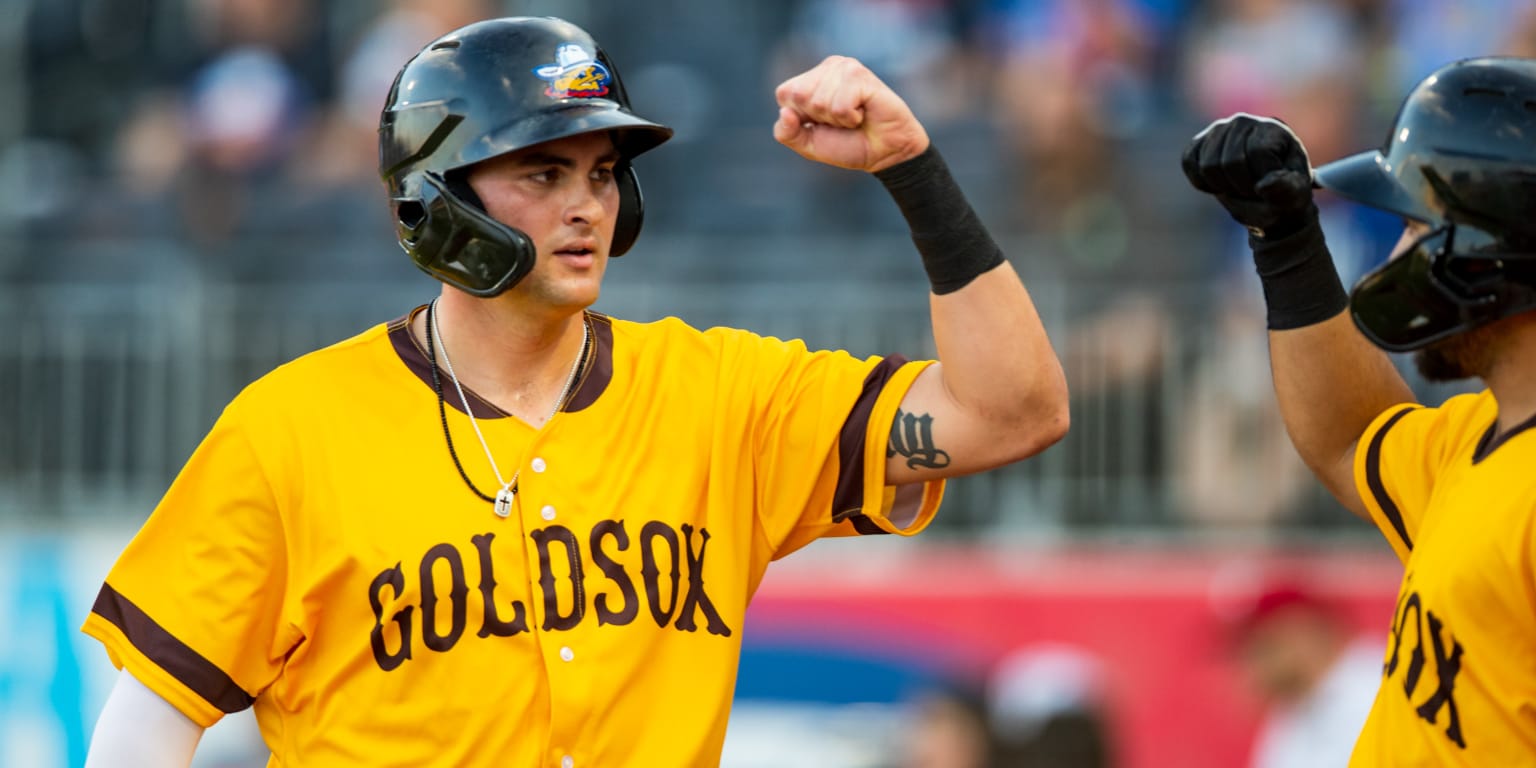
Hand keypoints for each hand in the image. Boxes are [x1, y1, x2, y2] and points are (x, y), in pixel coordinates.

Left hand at [773, 56, 928, 172]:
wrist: (884, 154)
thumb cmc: (848, 145)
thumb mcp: (809, 144)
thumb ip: (787, 133)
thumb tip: (784, 112)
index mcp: (810, 79)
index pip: (784, 94)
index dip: (801, 118)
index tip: (823, 122)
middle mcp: (827, 68)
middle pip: (800, 96)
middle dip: (819, 118)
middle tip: (841, 120)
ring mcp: (844, 67)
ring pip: (819, 102)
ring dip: (837, 119)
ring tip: (854, 116)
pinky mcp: (859, 74)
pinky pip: (839, 106)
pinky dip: (850, 118)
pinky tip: (863, 112)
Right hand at [1181, 113, 1316, 238]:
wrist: (1264, 198)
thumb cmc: (1282, 195)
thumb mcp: (1295, 197)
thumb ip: (1287, 190)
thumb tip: (1265, 185)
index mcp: (1273, 129)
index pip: (1257, 152)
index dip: (1261, 179)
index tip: (1270, 188)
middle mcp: (1243, 122)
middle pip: (1230, 161)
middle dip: (1240, 186)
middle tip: (1252, 191)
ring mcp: (1217, 131)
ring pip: (1208, 166)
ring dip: (1222, 186)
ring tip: (1237, 186)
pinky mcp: (1197, 143)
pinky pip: (1189, 163)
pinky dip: (1201, 181)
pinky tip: (1220, 183)